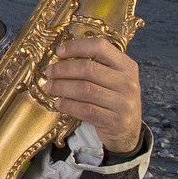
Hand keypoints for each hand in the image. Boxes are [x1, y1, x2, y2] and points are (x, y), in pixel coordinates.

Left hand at [44, 37, 142, 154]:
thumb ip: (95, 66)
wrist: (128, 131)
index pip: (100, 47)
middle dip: (63, 69)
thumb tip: (60, 56)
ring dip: (61, 87)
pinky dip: (68, 105)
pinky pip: (85, 110)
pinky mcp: (116, 121)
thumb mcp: (113, 79)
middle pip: (88, 69)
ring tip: (50, 87)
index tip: (59, 52)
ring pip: (84, 89)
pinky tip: (58, 103)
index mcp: (127, 66)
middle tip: (49, 72)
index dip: (77, 47)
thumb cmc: (113, 99)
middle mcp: (128, 83)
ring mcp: (124, 103)